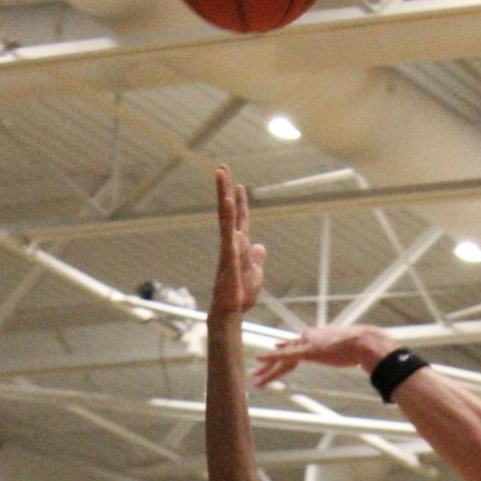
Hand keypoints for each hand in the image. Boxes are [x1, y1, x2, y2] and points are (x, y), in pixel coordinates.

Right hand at [210, 166, 265, 318]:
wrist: (231, 312)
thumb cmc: (240, 296)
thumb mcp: (255, 274)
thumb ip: (256, 258)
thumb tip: (259, 244)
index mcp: (239, 247)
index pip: (240, 220)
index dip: (241, 203)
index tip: (239, 185)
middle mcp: (231, 243)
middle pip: (228, 211)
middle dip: (226, 190)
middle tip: (222, 168)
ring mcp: (228, 247)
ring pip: (225, 216)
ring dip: (223, 194)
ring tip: (221, 174)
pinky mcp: (228, 256)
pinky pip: (228, 232)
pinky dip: (229, 216)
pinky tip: (229, 201)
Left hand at [252, 323, 386, 387]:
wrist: (364, 343)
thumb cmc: (362, 347)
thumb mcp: (351, 350)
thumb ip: (347, 353)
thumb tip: (353, 358)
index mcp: (318, 338)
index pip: (297, 346)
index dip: (284, 350)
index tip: (276, 349)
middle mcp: (309, 338)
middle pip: (285, 353)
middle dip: (270, 364)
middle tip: (256, 371)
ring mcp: (307, 344)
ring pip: (282, 358)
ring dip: (267, 368)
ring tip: (255, 377)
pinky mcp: (307, 351)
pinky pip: (285, 356)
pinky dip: (271, 357)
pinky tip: (259, 359)